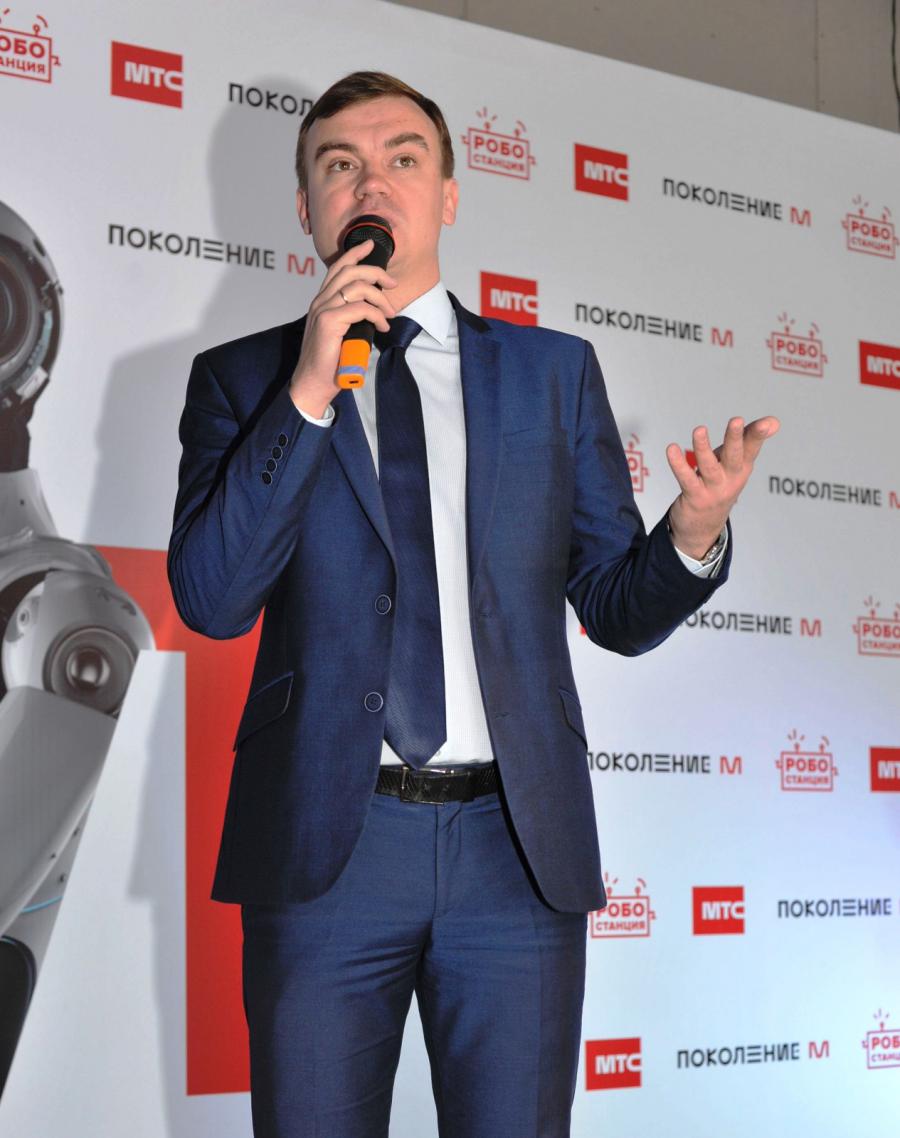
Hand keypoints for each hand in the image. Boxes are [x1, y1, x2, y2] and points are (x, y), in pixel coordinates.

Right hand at [289, 239, 396, 415]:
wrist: (313, 383)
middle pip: (349, 271)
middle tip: (392, 283)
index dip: (354, 253)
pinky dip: (376, 315)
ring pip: (357, 286)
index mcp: (321, 302)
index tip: (370, 245)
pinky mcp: (329, 322)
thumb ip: (351, 318)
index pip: (337, 268)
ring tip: (389, 313)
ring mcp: (323, 310)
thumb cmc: (329, 363)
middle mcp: (320, 302)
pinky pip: (360, 308)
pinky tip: (382, 326)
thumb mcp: (342, 334)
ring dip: (380, 297)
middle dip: (375, 271)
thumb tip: (374, 311)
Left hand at [665, 416, 779, 559]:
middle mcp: (731, 478)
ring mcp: (713, 489)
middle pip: (735, 457)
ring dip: (703, 448)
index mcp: (742, 467)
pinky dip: (678, 464)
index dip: (758, 434)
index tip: (769, 423)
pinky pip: (686, 479)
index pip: (752, 447)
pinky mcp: (695, 497)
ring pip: (709, 467)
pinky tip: (672, 449)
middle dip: (735, 438)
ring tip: (699, 430)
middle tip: (736, 420)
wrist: (704, 526)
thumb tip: (774, 421)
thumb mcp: (735, 463)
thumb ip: (749, 439)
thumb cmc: (720, 485)